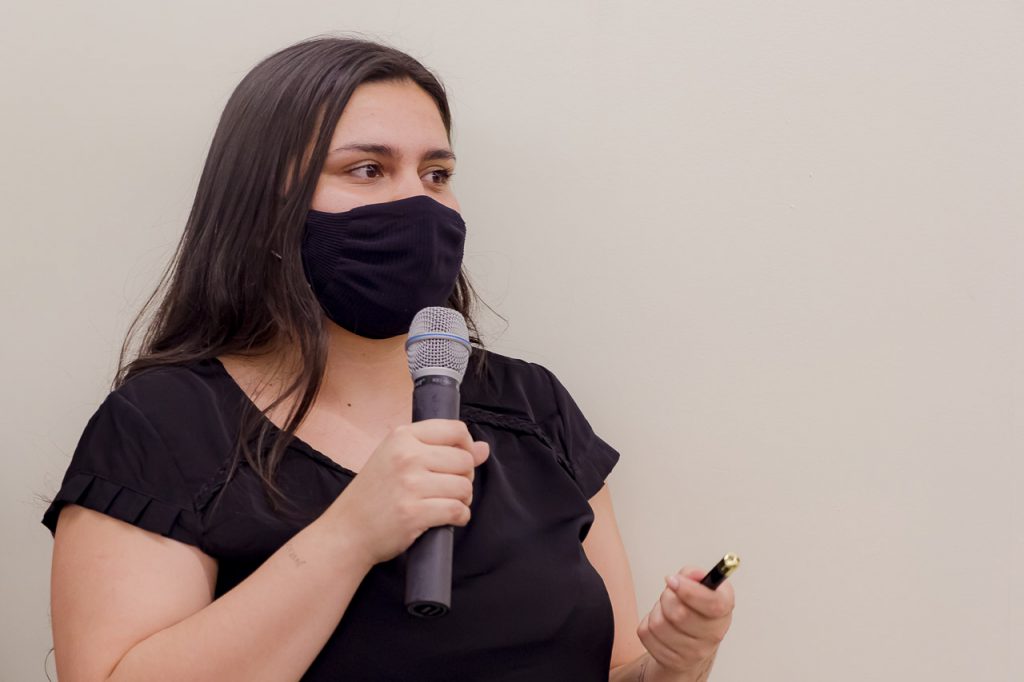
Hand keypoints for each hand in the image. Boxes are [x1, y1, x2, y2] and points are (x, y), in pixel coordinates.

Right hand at [323, 419, 489, 565]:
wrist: (347, 530)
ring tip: (445, 503)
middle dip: (465, 477)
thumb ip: (440, 450)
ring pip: (464, 487)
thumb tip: (484, 449)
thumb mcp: (398, 459)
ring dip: (463, 499)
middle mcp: (407, 456)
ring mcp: (410, 484)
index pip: (456, 430)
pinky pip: (457, 510)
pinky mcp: (414, 512)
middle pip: (465, 460)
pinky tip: (446, 519)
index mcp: (402, 436)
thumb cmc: (374, 494)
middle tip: (448, 489)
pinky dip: (459, 517)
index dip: (467, 447)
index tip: (460, 462)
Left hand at [636, 566, 735, 675]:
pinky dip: (647, 623)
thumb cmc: (695, 609)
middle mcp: (714, 634)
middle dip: (667, 597)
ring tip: (666, 610)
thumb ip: (693, 574)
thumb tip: (689, 575)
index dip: (689, 590)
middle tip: (670, 593)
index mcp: (724, 609)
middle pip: (679, 613)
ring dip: (657, 610)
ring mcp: (693, 653)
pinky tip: (661, 624)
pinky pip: (646, 634)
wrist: (689, 642)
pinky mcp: (671, 660)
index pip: (712, 604)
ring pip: (659, 624)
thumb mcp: (700, 585)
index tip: (672, 580)